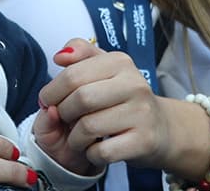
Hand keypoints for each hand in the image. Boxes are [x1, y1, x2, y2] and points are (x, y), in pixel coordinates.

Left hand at [38, 38, 176, 168]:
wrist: (161, 129)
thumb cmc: (122, 98)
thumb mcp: (103, 68)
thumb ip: (79, 54)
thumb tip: (60, 56)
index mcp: (119, 62)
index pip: (72, 74)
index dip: (52, 91)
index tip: (48, 101)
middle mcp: (134, 84)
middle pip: (80, 99)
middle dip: (63, 113)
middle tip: (64, 119)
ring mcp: (141, 113)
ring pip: (89, 127)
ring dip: (74, 137)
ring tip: (79, 136)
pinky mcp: (144, 141)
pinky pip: (102, 151)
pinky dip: (90, 154)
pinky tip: (95, 148)